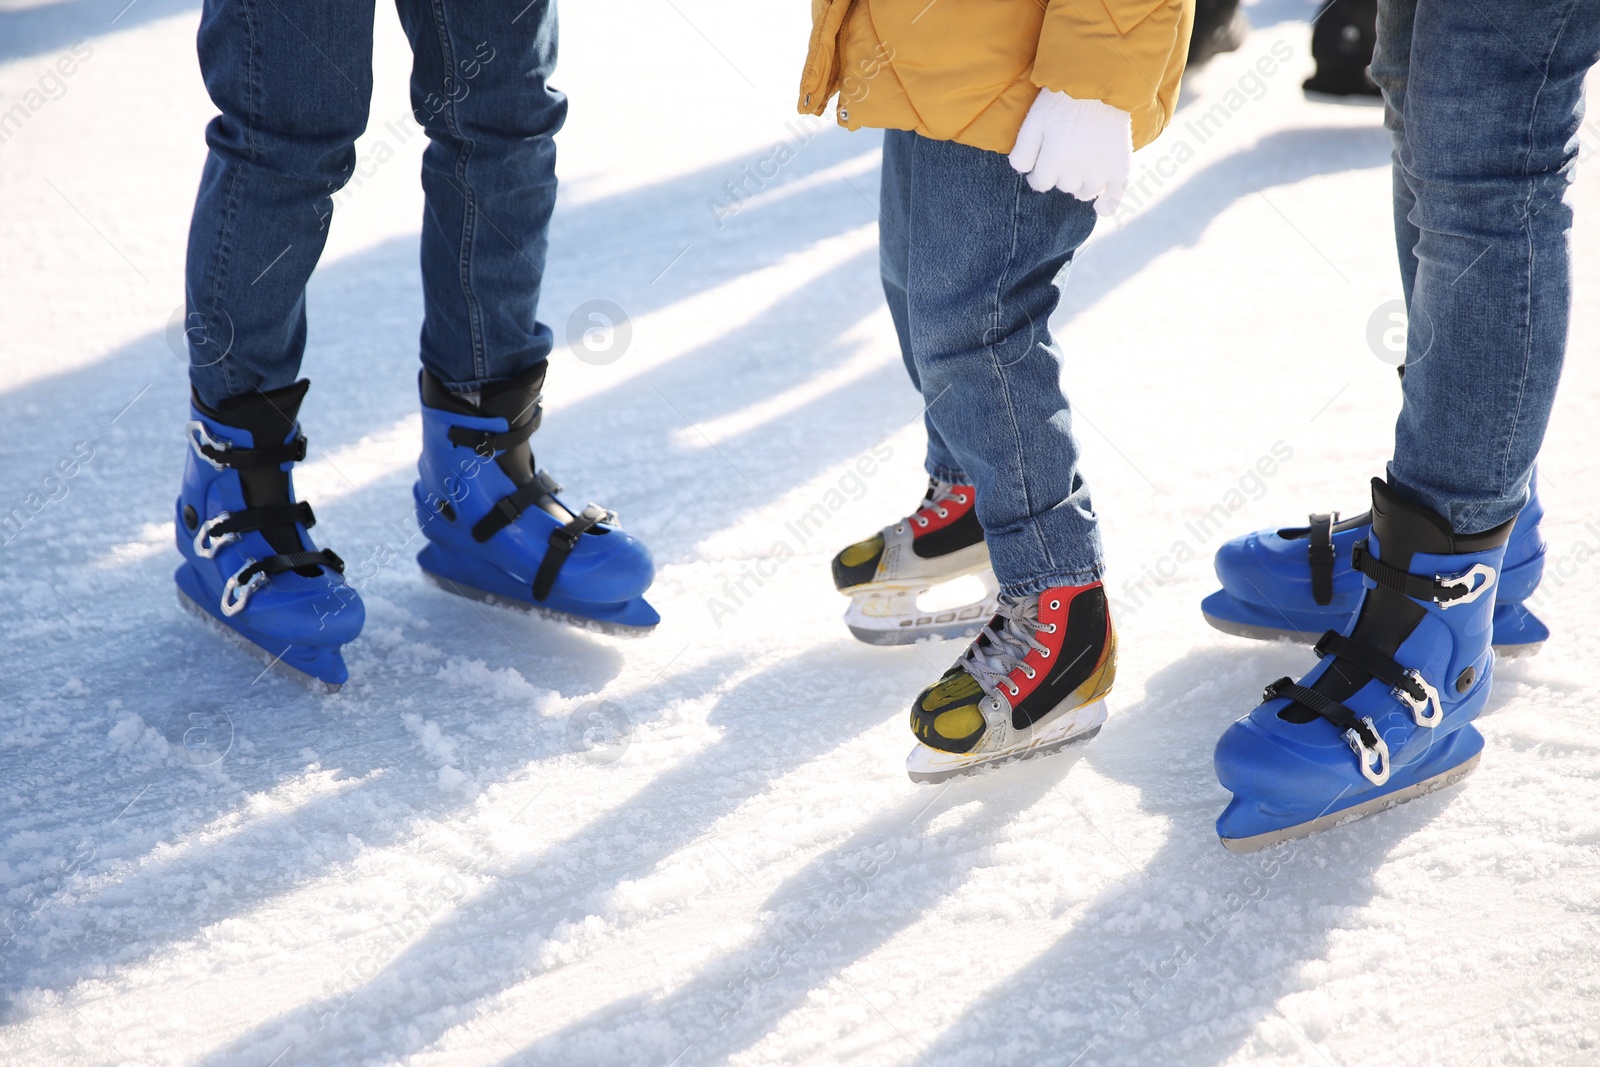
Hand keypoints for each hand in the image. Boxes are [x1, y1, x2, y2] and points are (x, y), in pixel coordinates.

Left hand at [1008, 89, 1133, 216]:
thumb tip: (1022, 173)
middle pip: (1062, 186)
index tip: (1039, 166)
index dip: (1038, 175)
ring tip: (1080, 168)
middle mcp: (1076, 172)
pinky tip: (1100, 207)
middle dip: (1059, 174)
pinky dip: (1106, 205)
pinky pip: (1113, 197)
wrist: (1101, 81)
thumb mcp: (1034, 121)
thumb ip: (1023, 151)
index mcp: (1054, 162)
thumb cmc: (1062, 100)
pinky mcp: (1120, 167)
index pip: (1040, 183)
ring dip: (1079, 184)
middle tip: (1064, 154)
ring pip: (1084, 193)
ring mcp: (1100, 171)